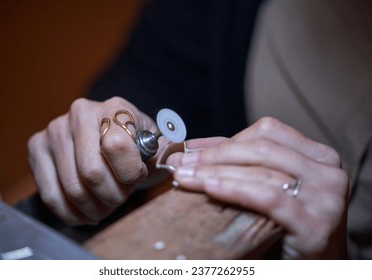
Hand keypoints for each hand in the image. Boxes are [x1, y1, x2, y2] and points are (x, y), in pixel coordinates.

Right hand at [27, 97, 161, 224]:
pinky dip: (72, 213)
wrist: (112, 140)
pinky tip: (87, 212)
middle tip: (120, 197)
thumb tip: (169, 163)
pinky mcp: (37, 148)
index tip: (136, 178)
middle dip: (113, 196)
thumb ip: (164, 153)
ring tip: (106, 204)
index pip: (118, 147)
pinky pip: (50, 195)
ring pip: (72, 188)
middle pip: (92, 173)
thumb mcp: (155, 147)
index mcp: (114, 107)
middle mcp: (80, 112)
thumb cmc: (137, 147)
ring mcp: (54, 129)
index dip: (130, 175)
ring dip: (95, 206)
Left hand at [170, 117, 348, 258]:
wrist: (317, 268)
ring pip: (262, 172)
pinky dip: (235, 190)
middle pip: (262, 149)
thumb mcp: (270, 187)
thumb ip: (238, 163)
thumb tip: (193, 148)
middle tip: (184, 164)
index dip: (226, 140)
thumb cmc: (289, 226)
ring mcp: (325, 197)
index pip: (267, 132)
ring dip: (217, 172)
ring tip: (187, 177)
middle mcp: (328, 172)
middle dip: (216, 156)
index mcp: (317, 155)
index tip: (193, 151)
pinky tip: (210, 188)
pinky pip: (268, 198)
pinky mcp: (315, 224)